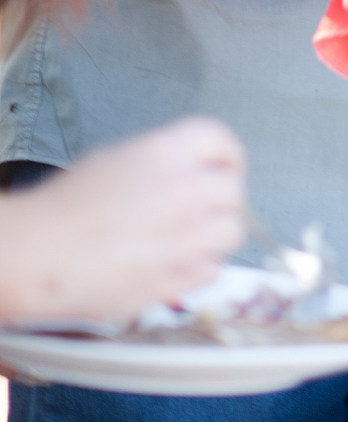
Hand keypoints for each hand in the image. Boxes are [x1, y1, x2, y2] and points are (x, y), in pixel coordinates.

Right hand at [0, 117, 245, 324]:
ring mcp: (186, 238)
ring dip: (216, 232)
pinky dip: (201, 266)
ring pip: (231, 232)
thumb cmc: (66, 205)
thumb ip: (164, 161)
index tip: (222, 166)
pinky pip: (211, 270)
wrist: (40, 254)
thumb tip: (187, 174)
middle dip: (221, 196)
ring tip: (191, 236)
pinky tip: (176, 263)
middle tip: (203, 205)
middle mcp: (187, 190)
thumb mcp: (118, 159)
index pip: (222, 141)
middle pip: (233, 189)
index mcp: (170, 151)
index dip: (225, 155)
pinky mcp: (176, 280)